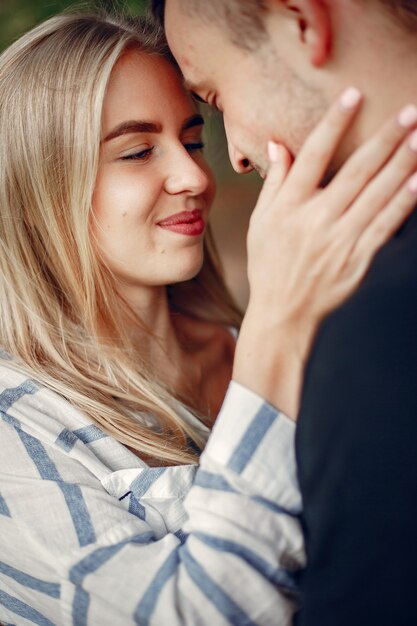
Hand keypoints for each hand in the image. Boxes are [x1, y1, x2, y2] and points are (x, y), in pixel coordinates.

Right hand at [233, 89, 416, 418]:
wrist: (282, 313)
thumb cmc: (269, 265)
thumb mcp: (260, 223)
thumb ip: (274, 182)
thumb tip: (278, 145)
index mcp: (288, 208)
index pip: (312, 157)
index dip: (333, 124)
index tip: (353, 95)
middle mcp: (316, 220)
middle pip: (355, 172)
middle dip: (385, 139)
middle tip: (409, 111)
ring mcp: (340, 240)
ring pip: (377, 195)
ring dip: (402, 164)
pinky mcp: (358, 259)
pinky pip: (386, 225)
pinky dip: (405, 202)